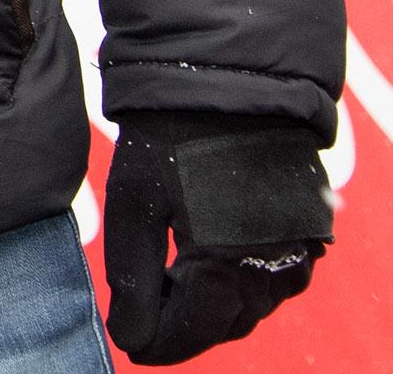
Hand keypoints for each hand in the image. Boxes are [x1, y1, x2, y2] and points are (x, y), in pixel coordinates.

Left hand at [105, 111, 331, 363]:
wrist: (232, 87)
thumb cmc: (173, 142)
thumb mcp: (135, 207)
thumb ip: (133, 279)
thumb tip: (130, 339)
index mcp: (228, 270)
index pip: (190, 334)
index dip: (155, 346)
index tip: (128, 348)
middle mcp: (273, 274)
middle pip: (222, 326)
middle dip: (180, 328)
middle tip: (141, 318)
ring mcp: (297, 258)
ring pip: (247, 308)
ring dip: (207, 307)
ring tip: (164, 284)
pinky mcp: (306, 238)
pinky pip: (268, 282)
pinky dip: (233, 284)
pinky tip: (198, 263)